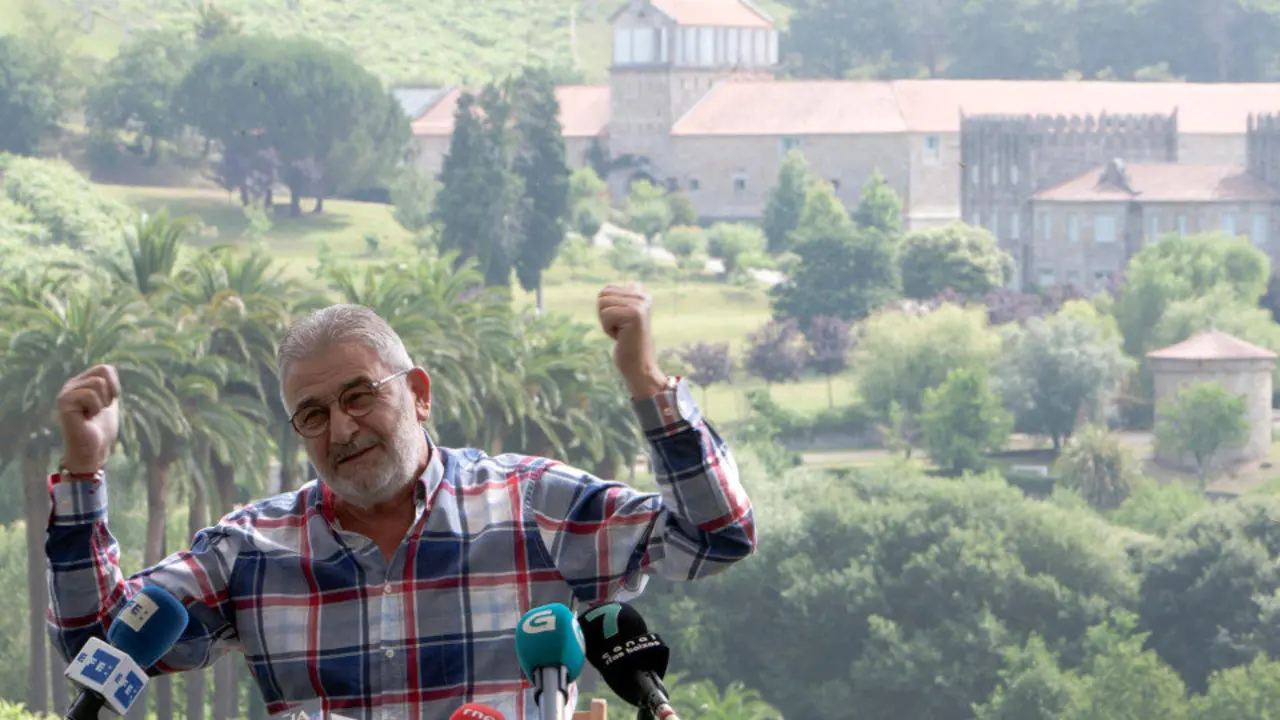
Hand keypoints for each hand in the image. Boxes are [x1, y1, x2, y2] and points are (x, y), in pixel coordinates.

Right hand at [56, 365, 120, 474]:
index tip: (108, 403)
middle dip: (109, 395)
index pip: (106, 368)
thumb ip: (108, 385)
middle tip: (98, 411)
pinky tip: (86, 419)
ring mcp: (66, 392)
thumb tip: (111, 367)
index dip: (115, 386)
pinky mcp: (63, 402)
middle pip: (103, 373)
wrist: (94, 450)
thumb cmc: (102, 429)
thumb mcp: (109, 401)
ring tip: (91, 415)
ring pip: (98, 383)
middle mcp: (71, 385)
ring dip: (102, 403)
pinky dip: (95, 409)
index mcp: (82, 383)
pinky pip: (90, 395)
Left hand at [596, 283, 666, 398]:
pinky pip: (605, 314)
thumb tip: (605, 290)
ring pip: (602, 304)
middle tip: (621, 329)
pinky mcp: (635, 314)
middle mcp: (643, 296)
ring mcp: (640, 304)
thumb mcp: (621, 317)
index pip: (606, 289)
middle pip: (603, 295)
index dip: (606, 310)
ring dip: (606, 322)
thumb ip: (617, 301)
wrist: (639, 366)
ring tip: (622, 332)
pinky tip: (621, 337)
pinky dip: (608, 329)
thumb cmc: (626, 343)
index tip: (621, 323)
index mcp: (641, 293)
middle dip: (605, 315)